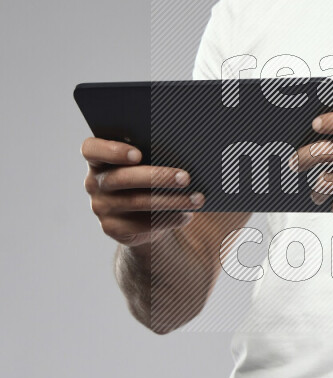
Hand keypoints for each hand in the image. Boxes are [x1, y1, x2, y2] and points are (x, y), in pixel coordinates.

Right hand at [81, 136, 204, 247]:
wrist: (144, 214)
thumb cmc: (150, 176)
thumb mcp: (149, 162)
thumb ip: (155, 153)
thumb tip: (188, 150)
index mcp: (98, 158)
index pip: (91, 150)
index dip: (112, 151)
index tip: (138, 154)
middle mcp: (94, 182)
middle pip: (121, 178)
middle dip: (157, 177)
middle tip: (186, 178)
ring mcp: (101, 207)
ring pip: (136, 202)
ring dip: (171, 200)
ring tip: (197, 199)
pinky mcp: (112, 228)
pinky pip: (140, 225)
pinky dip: (168, 219)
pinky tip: (187, 215)